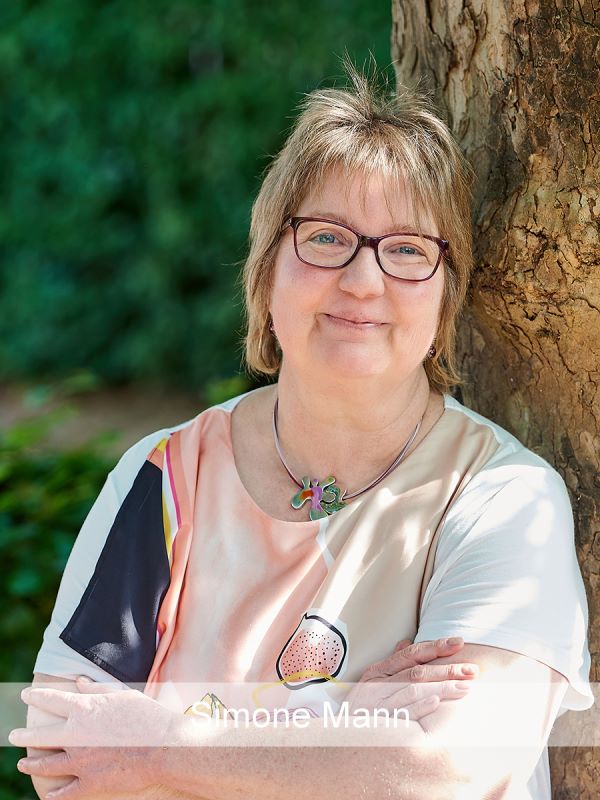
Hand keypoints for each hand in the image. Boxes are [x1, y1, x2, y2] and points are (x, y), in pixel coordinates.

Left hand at [9, 677, 179, 798]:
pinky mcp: (89, 783)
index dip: (36, 696)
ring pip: (46, 764)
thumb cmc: (147, 717)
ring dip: (31, 763)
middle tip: (13, 735)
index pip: (52, 700)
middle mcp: (76, 735)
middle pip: (40, 735)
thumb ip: (98, 689)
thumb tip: (80, 682)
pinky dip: (54, 794)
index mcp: (85, 709)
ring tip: (23, 762)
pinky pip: (64, 792)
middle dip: (24, 734)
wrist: (163, 749)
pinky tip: (48, 794)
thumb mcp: (124, 695)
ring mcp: (80, 761)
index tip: (25, 695)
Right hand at [344, 637, 478, 718]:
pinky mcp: (380, 724)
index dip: (436, 646)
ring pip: (413, 689)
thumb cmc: (361, 710)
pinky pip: (403, 712)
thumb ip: (392, 664)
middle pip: (417, 671)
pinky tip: (437, 701)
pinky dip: (420, 706)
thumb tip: (406, 642)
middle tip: (473, 670)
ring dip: (442, 687)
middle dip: (447, 669)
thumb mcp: (371, 683)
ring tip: (466, 687)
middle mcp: (377, 685)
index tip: (459, 642)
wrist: (338, 741)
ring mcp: (378, 704)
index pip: (411, 654)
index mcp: (377, 672)